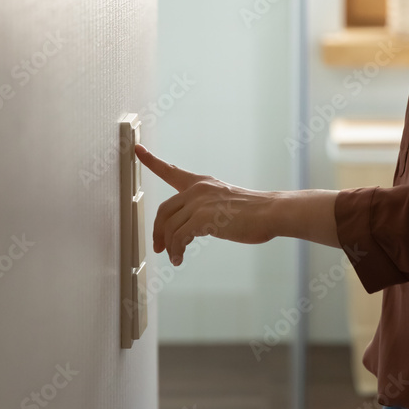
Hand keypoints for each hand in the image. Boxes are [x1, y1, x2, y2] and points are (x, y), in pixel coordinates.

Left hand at [134, 144, 277, 265]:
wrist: (271, 212)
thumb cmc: (255, 212)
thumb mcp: (226, 202)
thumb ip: (207, 209)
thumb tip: (194, 227)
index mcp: (202, 183)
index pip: (171, 171)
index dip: (152, 161)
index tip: (137, 149)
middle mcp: (197, 189)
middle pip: (163, 210)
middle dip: (158, 231)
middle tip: (158, 247)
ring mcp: (199, 203)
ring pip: (169, 227)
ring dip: (169, 246)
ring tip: (175, 258)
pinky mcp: (203, 218)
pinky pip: (178, 237)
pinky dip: (176, 251)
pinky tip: (180, 259)